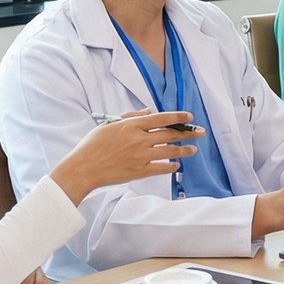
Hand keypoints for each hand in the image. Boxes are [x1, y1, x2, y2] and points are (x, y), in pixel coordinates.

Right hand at [50, 110, 199, 205]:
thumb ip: (131, 116)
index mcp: (132, 125)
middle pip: (170, 134)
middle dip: (188, 133)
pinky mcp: (140, 171)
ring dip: (184, 150)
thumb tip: (149, 112)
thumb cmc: (92, 145)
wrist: (83, 168)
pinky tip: (176, 165)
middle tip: (200, 133)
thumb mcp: (109, 124)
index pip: (162, 118)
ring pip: (170, 151)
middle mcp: (139, 139)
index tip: (189, 117)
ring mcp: (141, 156)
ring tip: (193, 150)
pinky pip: (161, 168)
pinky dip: (171, 166)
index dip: (178, 117)